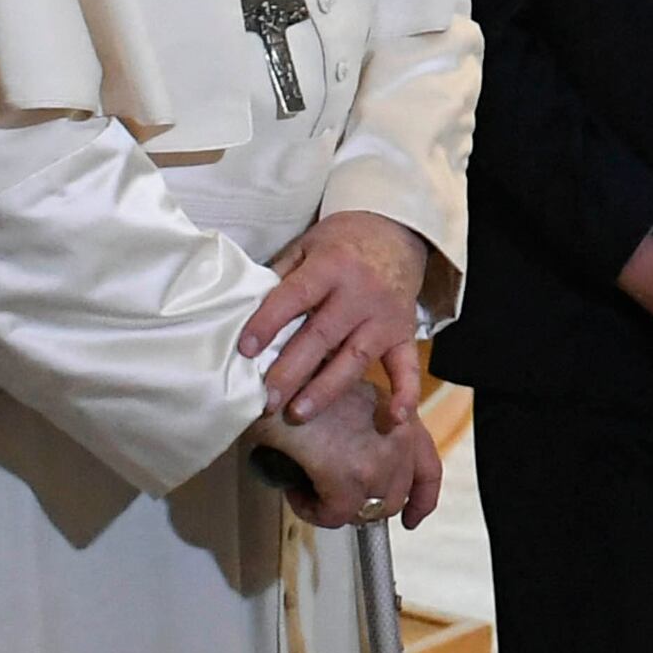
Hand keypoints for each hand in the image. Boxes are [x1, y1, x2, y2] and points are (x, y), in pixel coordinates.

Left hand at [244, 209, 428, 419]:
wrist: (396, 232)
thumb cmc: (342, 242)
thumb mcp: (307, 245)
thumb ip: (282, 276)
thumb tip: (247, 311)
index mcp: (332, 265)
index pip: (295, 296)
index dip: (268, 323)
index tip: (244, 350)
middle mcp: (361, 292)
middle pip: (321, 336)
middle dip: (291, 370)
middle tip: (265, 400)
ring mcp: (385, 317)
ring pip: (354, 359)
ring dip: (326, 389)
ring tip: (298, 413)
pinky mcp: (405, 333)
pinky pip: (407, 366)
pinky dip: (406, 393)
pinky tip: (394, 419)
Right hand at [256, 379, 439, 527]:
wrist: (276, 375)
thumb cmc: (306, 378)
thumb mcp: (352, 397)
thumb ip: (368, 429)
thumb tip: (354, 462)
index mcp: (404, 416)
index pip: (428, 471)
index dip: (421, 502)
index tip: (411, 519)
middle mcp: (399, 438)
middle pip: (395, 496)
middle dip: (366, 506)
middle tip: (336, 501)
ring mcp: (377, 459)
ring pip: (366, 510)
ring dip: (340, 510)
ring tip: (312, 494)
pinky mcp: (347, 476)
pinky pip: (334, 515)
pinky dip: (314, 511)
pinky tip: (296, 493)